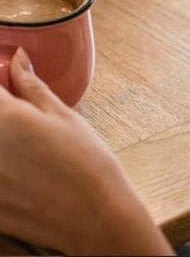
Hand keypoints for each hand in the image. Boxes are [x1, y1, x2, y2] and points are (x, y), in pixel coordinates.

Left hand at [0, 48, 172, 255]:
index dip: (0, 78)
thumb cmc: (86, 161)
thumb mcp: (63, 115)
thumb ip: (32, 86)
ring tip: (30, 152)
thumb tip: (18, 59)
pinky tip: (26, 173)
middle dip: (6, 112)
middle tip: (26, 123)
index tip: (7, 80)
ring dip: (7, 139)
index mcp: (5, 117)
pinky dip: (5, 168)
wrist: (94, 215)